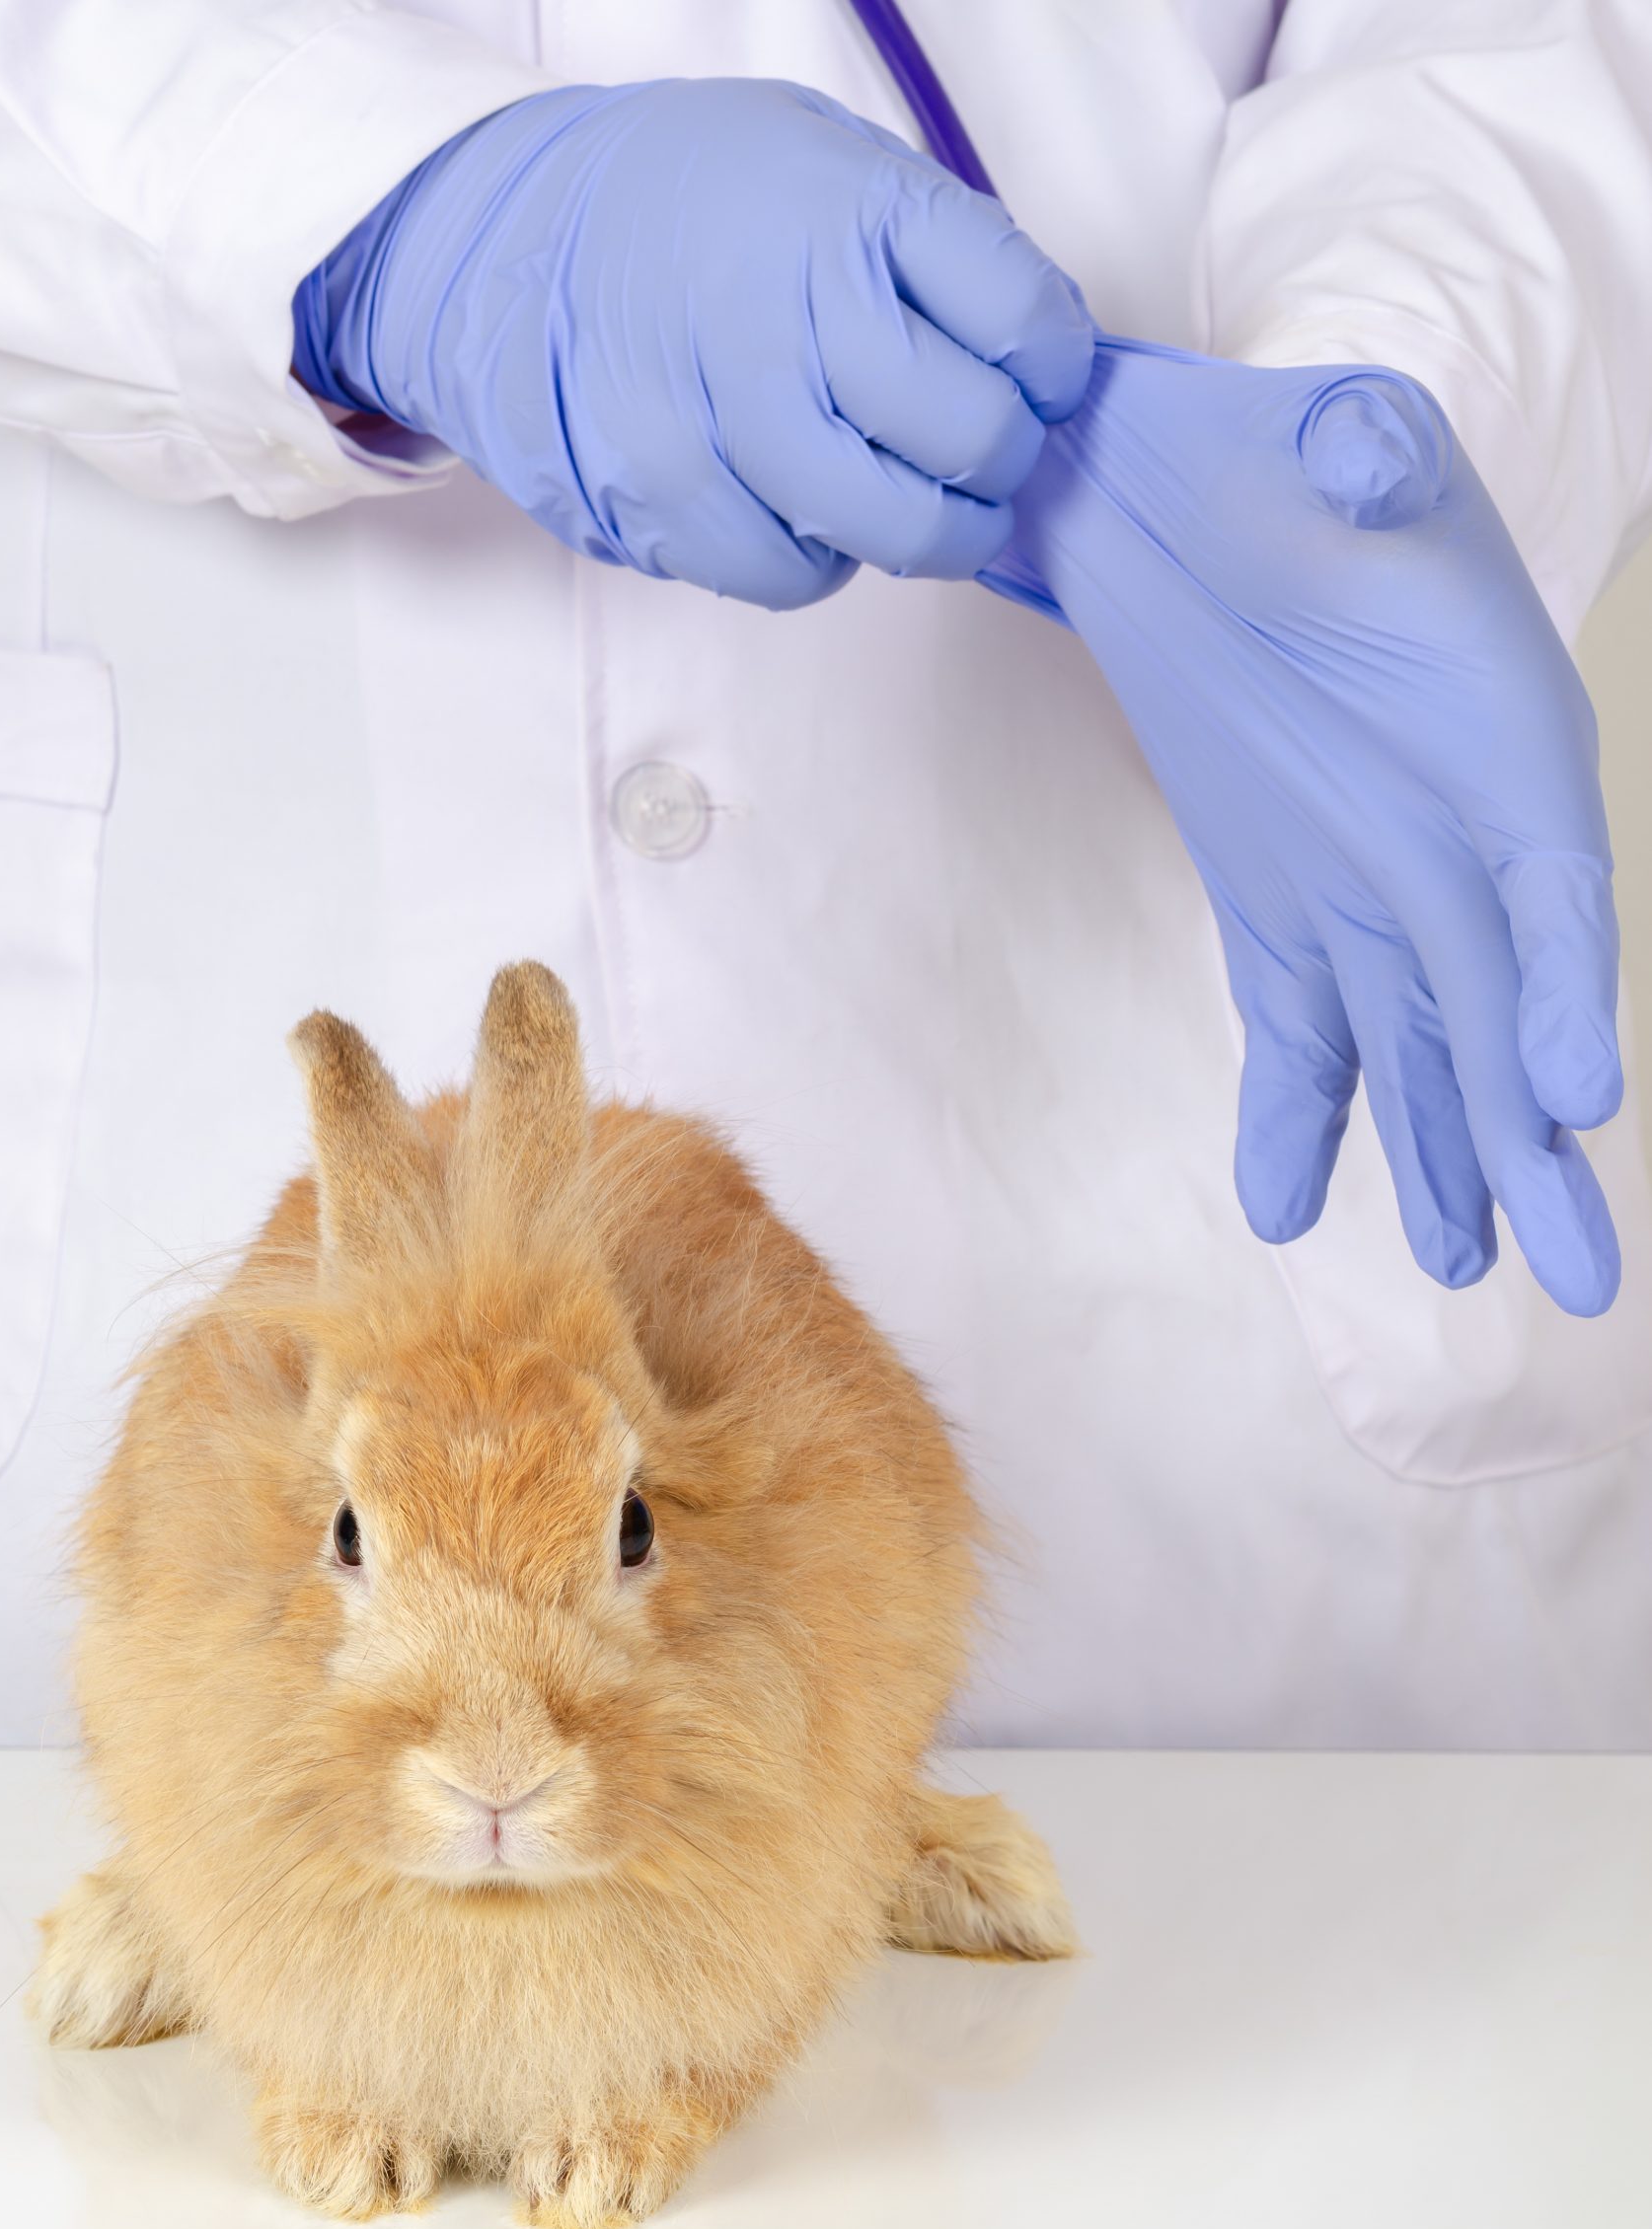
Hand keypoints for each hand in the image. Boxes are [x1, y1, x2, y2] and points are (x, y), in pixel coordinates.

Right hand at [292, 79, 1093, 609]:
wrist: (512, 233)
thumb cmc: (700, 205)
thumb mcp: (829, 164)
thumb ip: (936, 253)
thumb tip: (1045, 361)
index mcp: (850, 208)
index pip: (1022, 318)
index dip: (1054, 370)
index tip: (1043, 380)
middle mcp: (787, 309)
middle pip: (969, 438)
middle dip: (1000, 462)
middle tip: (984, 454)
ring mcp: (718, 414)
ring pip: (889, 529)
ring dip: (924, 529)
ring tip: (903, 489)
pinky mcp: (662, 497)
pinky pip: (792, 576)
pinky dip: (820, 559)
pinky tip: (801, 503)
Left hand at [983, 339, 1621, 1315]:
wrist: (1169, 496)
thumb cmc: (1276, 463)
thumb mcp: (1335, 436)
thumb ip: (1367, 459)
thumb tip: (1364, 449)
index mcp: (1504, 741)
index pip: (1553, 888)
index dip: (1565, 992)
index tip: (1572, 1100)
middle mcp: (1455, 838)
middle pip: (1506, 1014)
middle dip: (1537, 1142)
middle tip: (1577, 1275)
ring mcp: (1367, 888)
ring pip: (1419, 1050)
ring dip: (1441, 1158)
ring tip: (1458, 1263)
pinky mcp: (1278, 911)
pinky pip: (1299, 1038)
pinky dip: (1293, 1118)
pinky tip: (1282, 1204)